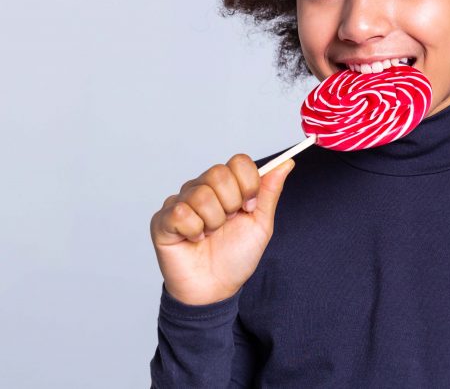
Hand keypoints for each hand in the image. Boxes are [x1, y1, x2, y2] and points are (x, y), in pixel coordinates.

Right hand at [150, 154, 295, 305]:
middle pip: (219, 173)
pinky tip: (193, 240)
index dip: (248, 184)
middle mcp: (201, 187)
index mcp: (226, 186)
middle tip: (227, 224)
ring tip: (209, 235)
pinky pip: (181, 213)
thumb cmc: (235, 257)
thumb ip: (270, 191)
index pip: (239, 161)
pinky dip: (193, 231)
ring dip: (213, 223)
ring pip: (201, 195)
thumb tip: (287, 163)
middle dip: (231, 205)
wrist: (215, 288)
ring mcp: (180, 201)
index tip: (249, 207)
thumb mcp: (260, 224)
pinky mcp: (163, 219)